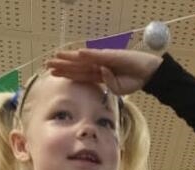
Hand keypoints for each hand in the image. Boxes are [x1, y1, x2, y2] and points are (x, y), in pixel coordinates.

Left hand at [44, 49, 161, 96]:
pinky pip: (98, 55)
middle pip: (76, 66)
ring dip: (69, 58)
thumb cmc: (133, 81)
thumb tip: (102, 73)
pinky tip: (77, 54)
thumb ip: (108, 85)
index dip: (65, 73)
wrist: (147, 74)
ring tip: (56, 56)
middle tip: (47, 64)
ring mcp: (103, 59)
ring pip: (83, 59)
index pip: (78, 74)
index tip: (52, 73)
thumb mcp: (117, 90)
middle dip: (61, 65)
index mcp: (98, 75)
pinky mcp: (111, 55)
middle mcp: (97, 65)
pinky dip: (88, 54)